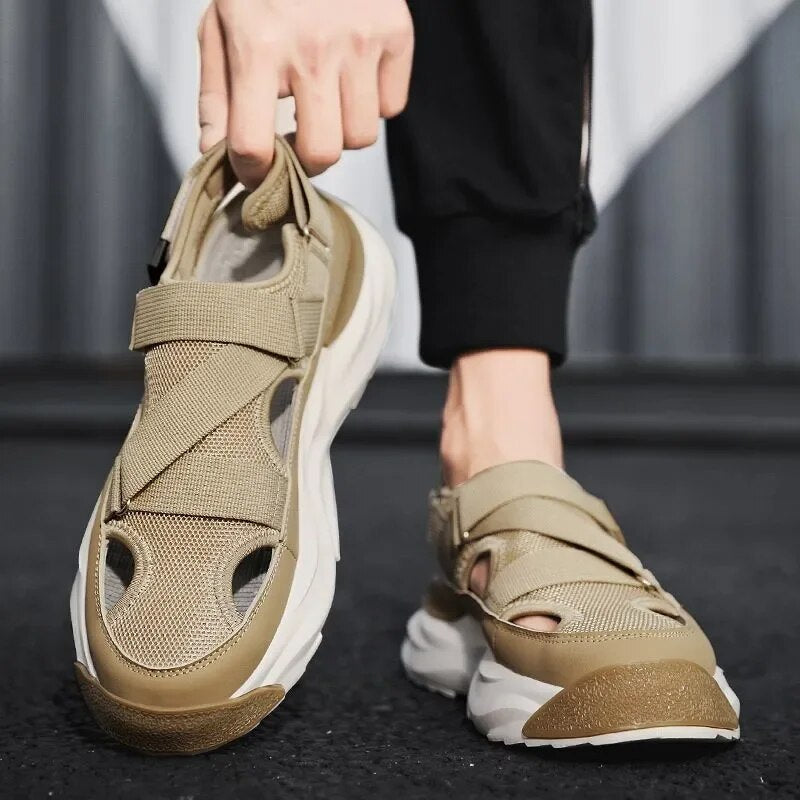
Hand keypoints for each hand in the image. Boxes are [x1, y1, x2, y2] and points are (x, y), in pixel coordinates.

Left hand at [198, 0, 413, 186]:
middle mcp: (312, 47)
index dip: (253, 173)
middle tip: (297, 139)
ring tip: (325, 101)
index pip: (253, 145)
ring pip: (361, 137)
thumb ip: (216, 97)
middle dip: (307, 158)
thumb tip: (214, 155)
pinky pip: (391, 107)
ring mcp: (359, 41)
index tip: (256, 172)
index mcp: (257, 45)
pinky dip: (373, 102)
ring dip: (342, 130)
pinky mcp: (395, 33)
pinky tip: (352, 76)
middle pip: (322, 154)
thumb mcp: (220, 29)